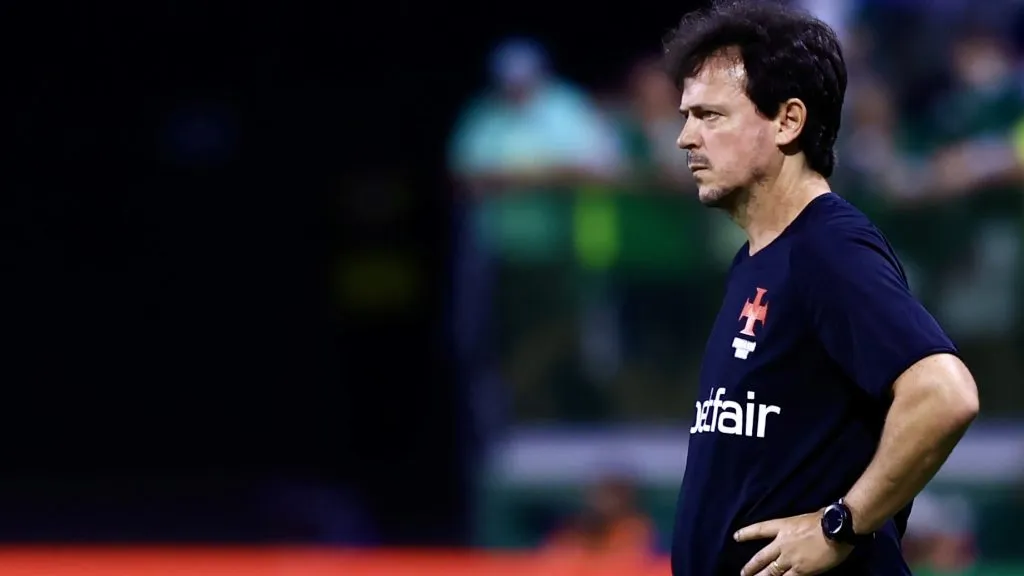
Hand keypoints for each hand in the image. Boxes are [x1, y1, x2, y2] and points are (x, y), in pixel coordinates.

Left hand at [734, 511, 852, 575]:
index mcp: (783, 526)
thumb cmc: (826, 518)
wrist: (837, 528)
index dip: (746, 534)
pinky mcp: (801, 570)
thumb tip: (799, 529)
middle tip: (742, 573)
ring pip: (771, 571)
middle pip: (761, 557)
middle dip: (751, 566)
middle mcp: (782, 543)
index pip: (760, 530)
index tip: (735, 537)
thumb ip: (798, 527)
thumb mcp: (805, 517)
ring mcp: (790, 558)